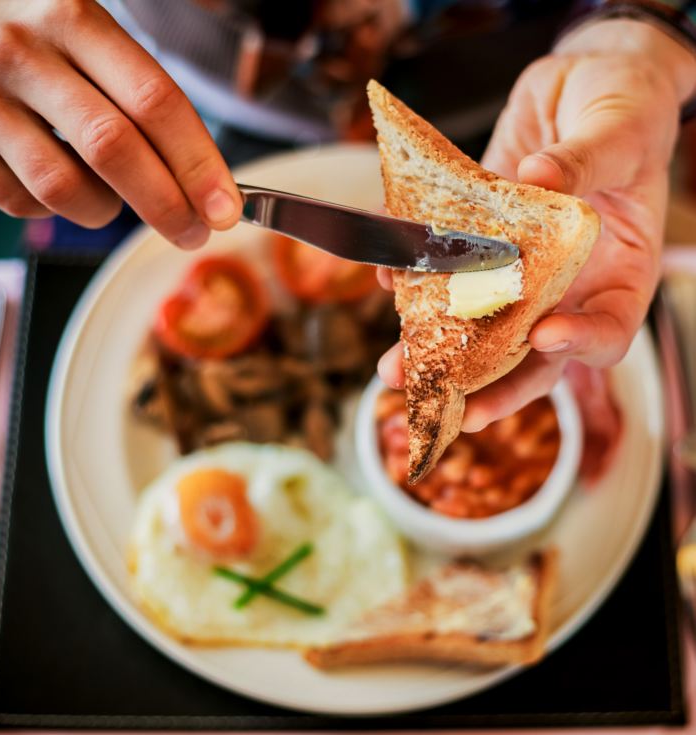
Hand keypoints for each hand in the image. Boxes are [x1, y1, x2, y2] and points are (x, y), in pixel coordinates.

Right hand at [0, 0, 240, 247]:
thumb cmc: (24, 24)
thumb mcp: (80, 21)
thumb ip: (135, 83)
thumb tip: (203, 171)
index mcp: (71, 18)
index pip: (154, 101)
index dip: (198, 163)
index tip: (225, 207)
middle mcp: (22, 55)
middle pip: (114, 149)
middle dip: (167, 206)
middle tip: (194, 232)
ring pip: (64, 187)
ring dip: (105, 211)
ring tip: (114, 202)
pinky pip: (19, 201)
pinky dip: (52, 210)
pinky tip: (60, 186)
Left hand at [379, 18, 695, 429]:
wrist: (578, 84)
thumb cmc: (623, 104)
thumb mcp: (620, 126)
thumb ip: (586, 159)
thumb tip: (539, 180)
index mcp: (619, 271)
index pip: (608, 330)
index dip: (579, 344)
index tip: (543, 336)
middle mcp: (565, 284)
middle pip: (531, 354)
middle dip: (488, 383)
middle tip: (447, 402)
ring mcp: (517, 269)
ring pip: (478, 325)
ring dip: (435, 351)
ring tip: (394, 369)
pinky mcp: (478, 244)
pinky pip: (446, 272)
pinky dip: (415, 281)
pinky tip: (388, 279)